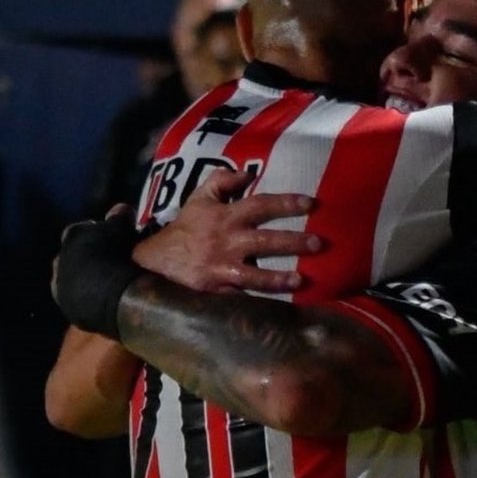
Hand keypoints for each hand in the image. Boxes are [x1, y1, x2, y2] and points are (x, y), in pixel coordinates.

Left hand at [51, 207, 142, 337]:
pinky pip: (79, 300)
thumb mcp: (121, 229)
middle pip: (74, 255)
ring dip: (87, 279)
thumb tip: (121, 207)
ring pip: (74, 278)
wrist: (114, 296)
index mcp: (72, 236)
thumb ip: (118, 217)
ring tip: (108, 282)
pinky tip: (104, 299)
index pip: (81, 230)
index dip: (97, 233)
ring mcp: (61, 286)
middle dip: (88, 257)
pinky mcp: (69, 309)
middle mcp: (60, 260)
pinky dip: (89, 298)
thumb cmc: (116, 255)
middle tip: (109, 261)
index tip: (111, 238)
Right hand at [133, 168, 321, 292]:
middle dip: (292, 242)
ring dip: (278, 278)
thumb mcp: (199, 198)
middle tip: (318, 243)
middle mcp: (227, 241)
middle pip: (264, 240)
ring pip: (254, 274)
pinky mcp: (218, 290)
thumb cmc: (186, 226)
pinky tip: (280, 304)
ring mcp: (222, 268)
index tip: (310, 204)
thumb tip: (247, 173)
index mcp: (226, 217)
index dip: (286, 203)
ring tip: (301, 280)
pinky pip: (243, 295)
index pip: (260, 205)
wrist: (158, 258)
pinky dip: (259, 299)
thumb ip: (222, 182)